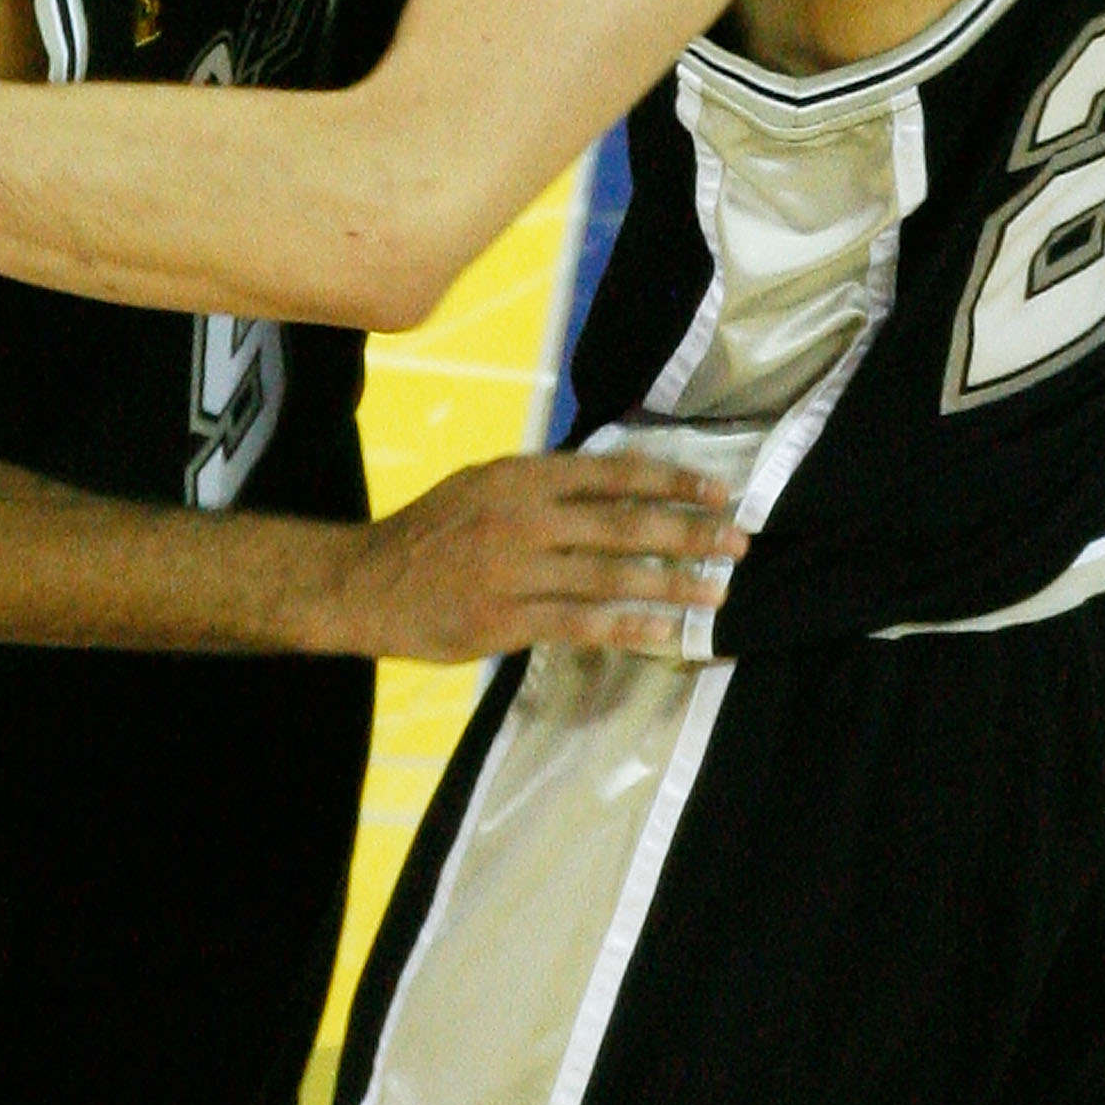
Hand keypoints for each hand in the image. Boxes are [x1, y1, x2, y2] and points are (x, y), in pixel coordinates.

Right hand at [322, 452, 746, 661]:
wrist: (365, 582)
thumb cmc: (431, 532)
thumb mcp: (483, 485)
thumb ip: (543, 485)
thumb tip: (614, 482)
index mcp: (520, 476)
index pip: (612, 473)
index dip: (670, 480)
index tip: (718, 491)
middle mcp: (521, 517)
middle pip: (622, 523)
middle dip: (688, 532)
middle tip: (739, 540)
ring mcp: (513, 570)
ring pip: (608, 575)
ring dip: (671, 583)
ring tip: (718, 590)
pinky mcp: (504, 619)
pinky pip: (579, 624)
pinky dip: (628, 626)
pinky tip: (667, 632)